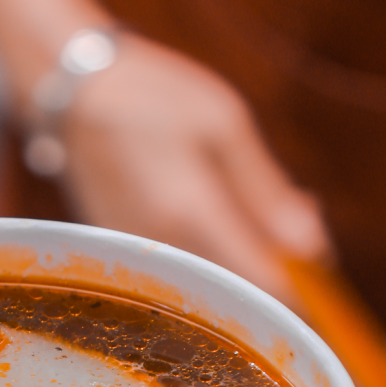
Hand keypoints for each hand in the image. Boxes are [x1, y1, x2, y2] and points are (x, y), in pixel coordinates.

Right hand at [58, 33, 332, 303]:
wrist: (71, 94)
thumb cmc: (152, 96)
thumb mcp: (225, 124)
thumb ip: (268, 193)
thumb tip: (313, 249)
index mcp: (193, 216)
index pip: (265, 286)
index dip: (301, 285)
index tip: (314, 257)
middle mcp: (162, 250)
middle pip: (239, 292)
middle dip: (272, 266)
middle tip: (287, 217)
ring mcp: (139, 257)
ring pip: (211, 285)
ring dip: (239, 257)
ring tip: (239, 199)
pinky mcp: (125, 256)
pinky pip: (183, 271)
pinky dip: (207, 251)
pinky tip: (205, 207)